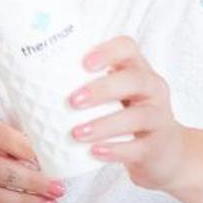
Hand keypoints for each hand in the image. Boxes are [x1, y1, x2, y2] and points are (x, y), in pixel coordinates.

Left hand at [68, 36, 202, 192]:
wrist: (168, 154)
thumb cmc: (130, 119)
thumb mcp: (120, 97)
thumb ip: (92, 86)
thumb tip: (34, 82)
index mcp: (139, 70)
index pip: (128, 48)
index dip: (107, 51)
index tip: (83, 63)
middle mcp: (153, 89)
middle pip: (134, 80)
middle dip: (102, 89)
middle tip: (72, 101)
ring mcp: (159, 118)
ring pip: (137, 116)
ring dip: (104, 124)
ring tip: (77, 133)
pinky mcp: (158, 147)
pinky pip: (138, 147)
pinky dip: (116, 150)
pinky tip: (95, 153)